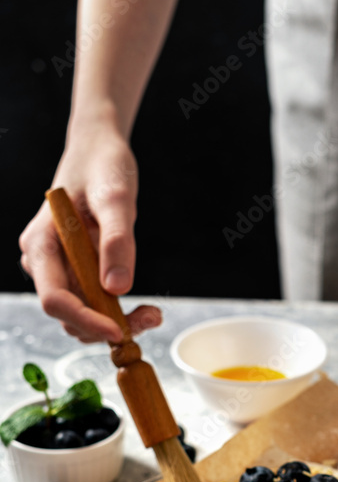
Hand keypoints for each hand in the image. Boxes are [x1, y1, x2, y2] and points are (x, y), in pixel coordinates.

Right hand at [19, 121, 160, 342]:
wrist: (99, 151)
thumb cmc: (103, 165)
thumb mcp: (116, 197)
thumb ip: (117, 239)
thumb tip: (118, 287)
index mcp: (41, 244)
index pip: (54, 299)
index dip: (85, 320)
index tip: (119, 330)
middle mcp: (44, 262)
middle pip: (68, 314)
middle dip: (106, 326)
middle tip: (151, 317)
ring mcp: (60, 269)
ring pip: (82, 315)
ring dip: (115, 323)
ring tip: (153, 312)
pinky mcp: (78, 271)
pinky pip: (94, 303)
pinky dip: (117, 312)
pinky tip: (143, 306)